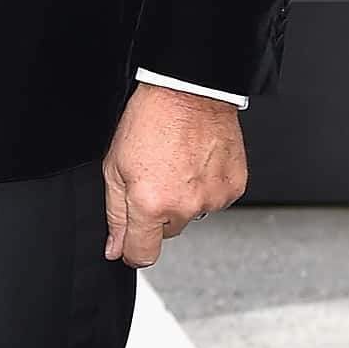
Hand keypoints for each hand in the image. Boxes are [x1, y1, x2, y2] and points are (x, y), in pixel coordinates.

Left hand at [101, 83, 246, 267]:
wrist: (189, 92)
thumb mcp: (115, 167)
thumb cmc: (151, 120)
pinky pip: (215, 201)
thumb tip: (116, 248)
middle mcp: (185, 206)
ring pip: (192, 215)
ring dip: (184, 199)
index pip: (142, 255)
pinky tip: (197, 163)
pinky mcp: (233, 188)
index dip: (132, 250)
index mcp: (151, 204)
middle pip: (167, 232)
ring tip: (177, 165)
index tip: (131, 241)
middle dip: (158, 213)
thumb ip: (115, 214)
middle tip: (156, 177)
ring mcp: (213, 198)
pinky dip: (206, 187)